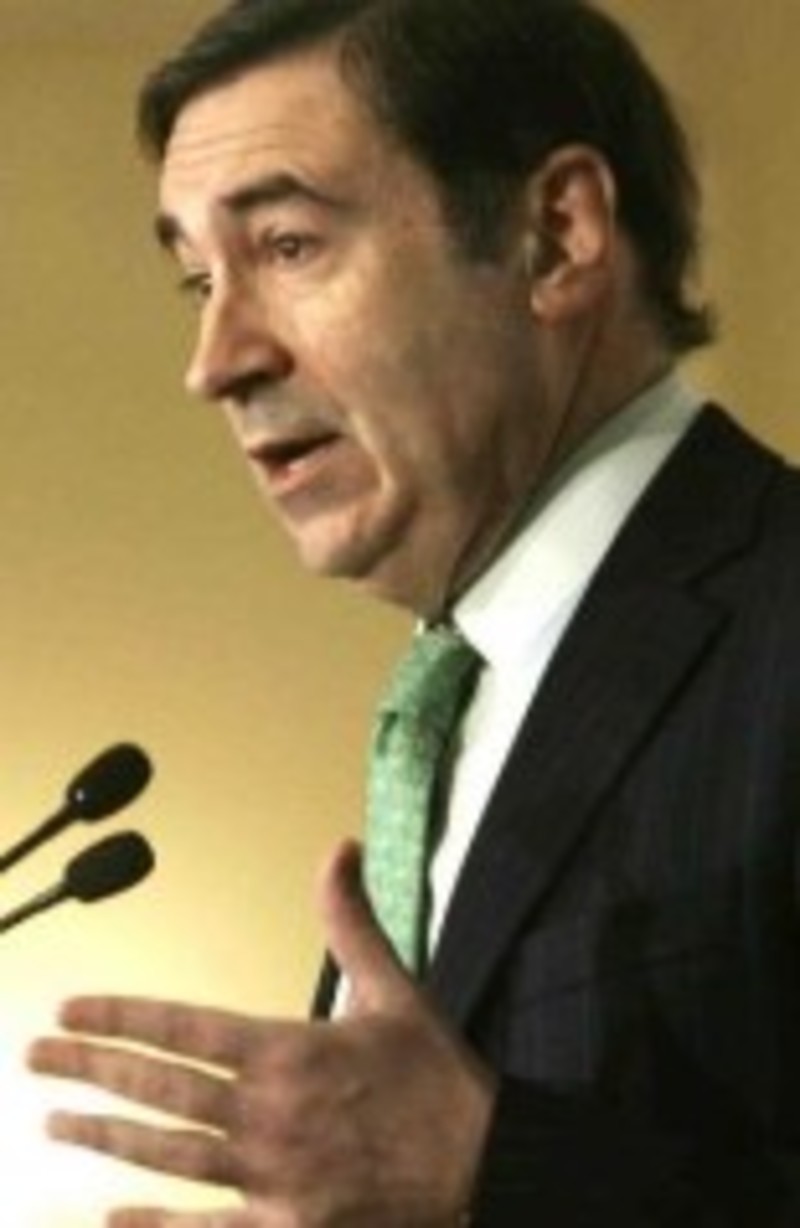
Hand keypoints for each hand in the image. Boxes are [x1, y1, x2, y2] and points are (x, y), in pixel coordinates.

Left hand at [28, 839, 496, 1225]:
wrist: (486, 1163)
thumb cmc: (435, 1076)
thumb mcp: (393, 987)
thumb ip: (350, 919)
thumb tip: (339, 849)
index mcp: (288, 1050)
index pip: (183, 1027)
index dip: (119, 1017)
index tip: (69, 1010)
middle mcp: (268, 1112)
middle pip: (160, 1089)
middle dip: (90, 1069)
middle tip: (36, 1057)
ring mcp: (272, 1176)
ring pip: (168, 1155)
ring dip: (105, 1136)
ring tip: (53, 1122)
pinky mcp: (287, 1227)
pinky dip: (154, 1226)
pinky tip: (110, 1216)